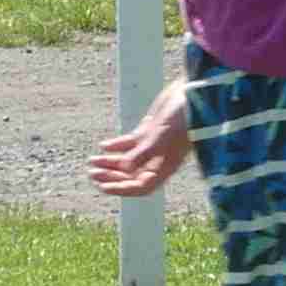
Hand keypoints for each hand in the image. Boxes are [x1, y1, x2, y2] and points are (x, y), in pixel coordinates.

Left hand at [86, 77, 191, 197]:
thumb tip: (125, 169)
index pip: (141, 186)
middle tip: (92, 172)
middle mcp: (159, 159)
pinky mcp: (151, 131)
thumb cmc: (183, 119)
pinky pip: (130, 143)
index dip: (121, 189)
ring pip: (128, 159)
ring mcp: (154, 145)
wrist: (194, 96)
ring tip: (91, 161)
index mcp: (165, 166)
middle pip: (131, 175)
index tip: (102, 186)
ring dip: (110, 162)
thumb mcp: (161, 137)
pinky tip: (103, 146)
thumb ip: (143, 153)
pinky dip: (116, 146)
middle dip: (111, 176)